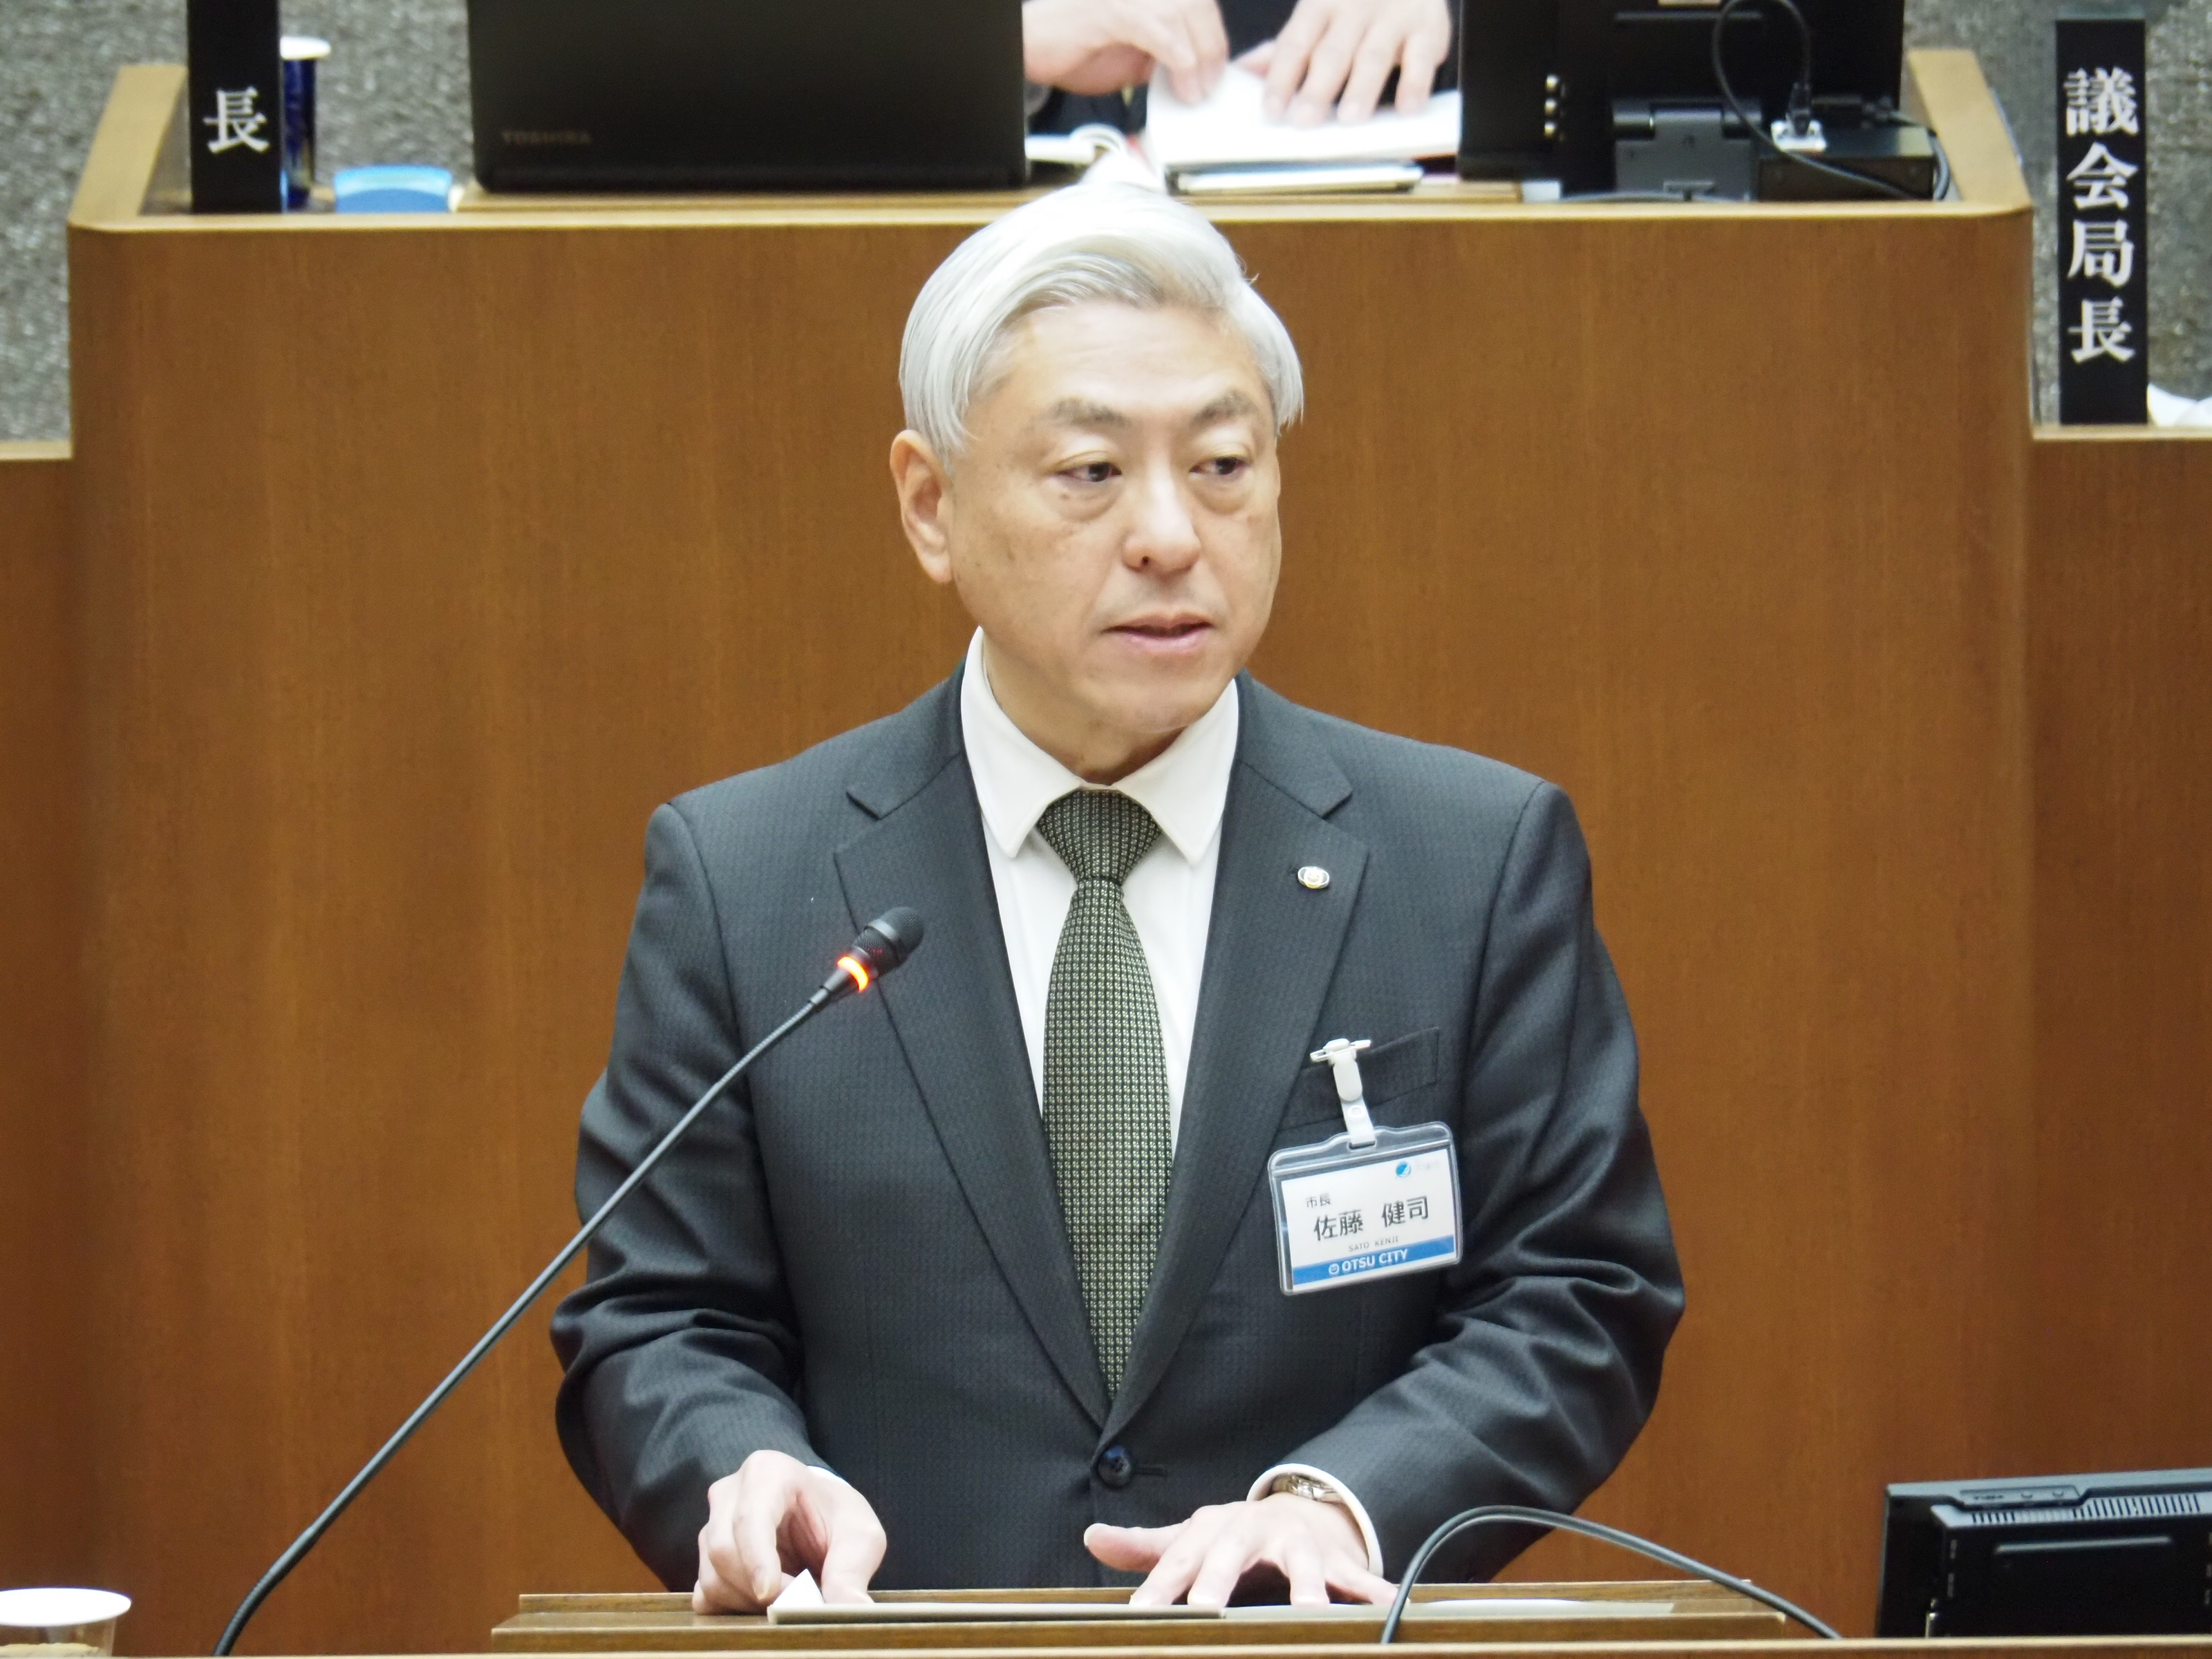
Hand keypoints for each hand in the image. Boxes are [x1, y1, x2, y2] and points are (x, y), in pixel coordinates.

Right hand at [693, 1449, 886, 1612]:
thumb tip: (852, 1610)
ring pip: (711, 1575)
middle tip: (794, 1603)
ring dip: (747, 1602)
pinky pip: (704, 1593)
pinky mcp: (705, 1558)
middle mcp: (730, 1493)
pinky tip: (761, 1606)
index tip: (770, 1593)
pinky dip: (731, 1609)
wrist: (819, 1518)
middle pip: (723, 1550)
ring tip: (786, 1601)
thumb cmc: (837, 1519)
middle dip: (756, 1588)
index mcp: (768, 1472)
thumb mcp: (860, 1537)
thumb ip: (851, 1571)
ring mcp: (712, 1525)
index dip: (756, 1559)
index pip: (750, 1518)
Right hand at [1023, 0, 1229, 102]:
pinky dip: (1173, 50)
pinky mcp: (1107, 10)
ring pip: (1182, 11)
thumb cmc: (1075, 46)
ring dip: (1196, 55)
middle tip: (1206, 86)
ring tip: (1191, 90)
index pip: (1199, 4)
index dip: (1215, 38)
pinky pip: (1153, 26)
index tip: (1216, 72)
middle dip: (1211, 48)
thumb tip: (1194, 73)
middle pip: (1198, 4)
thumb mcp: (1132, 55)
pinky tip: (1181, 71)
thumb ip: (1163, 56)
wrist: (1030, 45)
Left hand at [1085, 1493, 1394, 1607]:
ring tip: (1306, 1610)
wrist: (1296, 1511)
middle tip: (1204, 1611)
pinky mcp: (1337, 1560)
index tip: (1141, 1615)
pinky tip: (1388, 1607)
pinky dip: (1375, 1592)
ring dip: (1306, 1587)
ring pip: (1303, 1564)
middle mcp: (1253, 1531)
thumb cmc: (1233, 1537)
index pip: (1178, 1559)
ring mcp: (1299, 1544)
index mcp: (1213, 1530)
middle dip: (1218, 1582)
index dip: (1158, 1587)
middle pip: (1232, 1554)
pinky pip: (1359, 1578)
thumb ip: (1146, 1547)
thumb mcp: (1190, 1538)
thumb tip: (1093, 1536)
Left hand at [1245, 0, 1451, 124]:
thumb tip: (1244, 72)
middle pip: (1332, 51)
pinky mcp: (1427, 27)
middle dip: (1318, 87)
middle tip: (1305, 120)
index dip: (1282, 76)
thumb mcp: (1318, 18)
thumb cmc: (1356, 7)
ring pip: (1373, 54)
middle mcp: (1354, 8)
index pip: (1295, 43)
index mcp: (1320, 5)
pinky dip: (1415, 83)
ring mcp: (1392, 16)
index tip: (1271, 109)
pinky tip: (1408, 108)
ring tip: (1350, 119)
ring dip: (1361, 88)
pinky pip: (1421, 56)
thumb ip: (1286, 48)